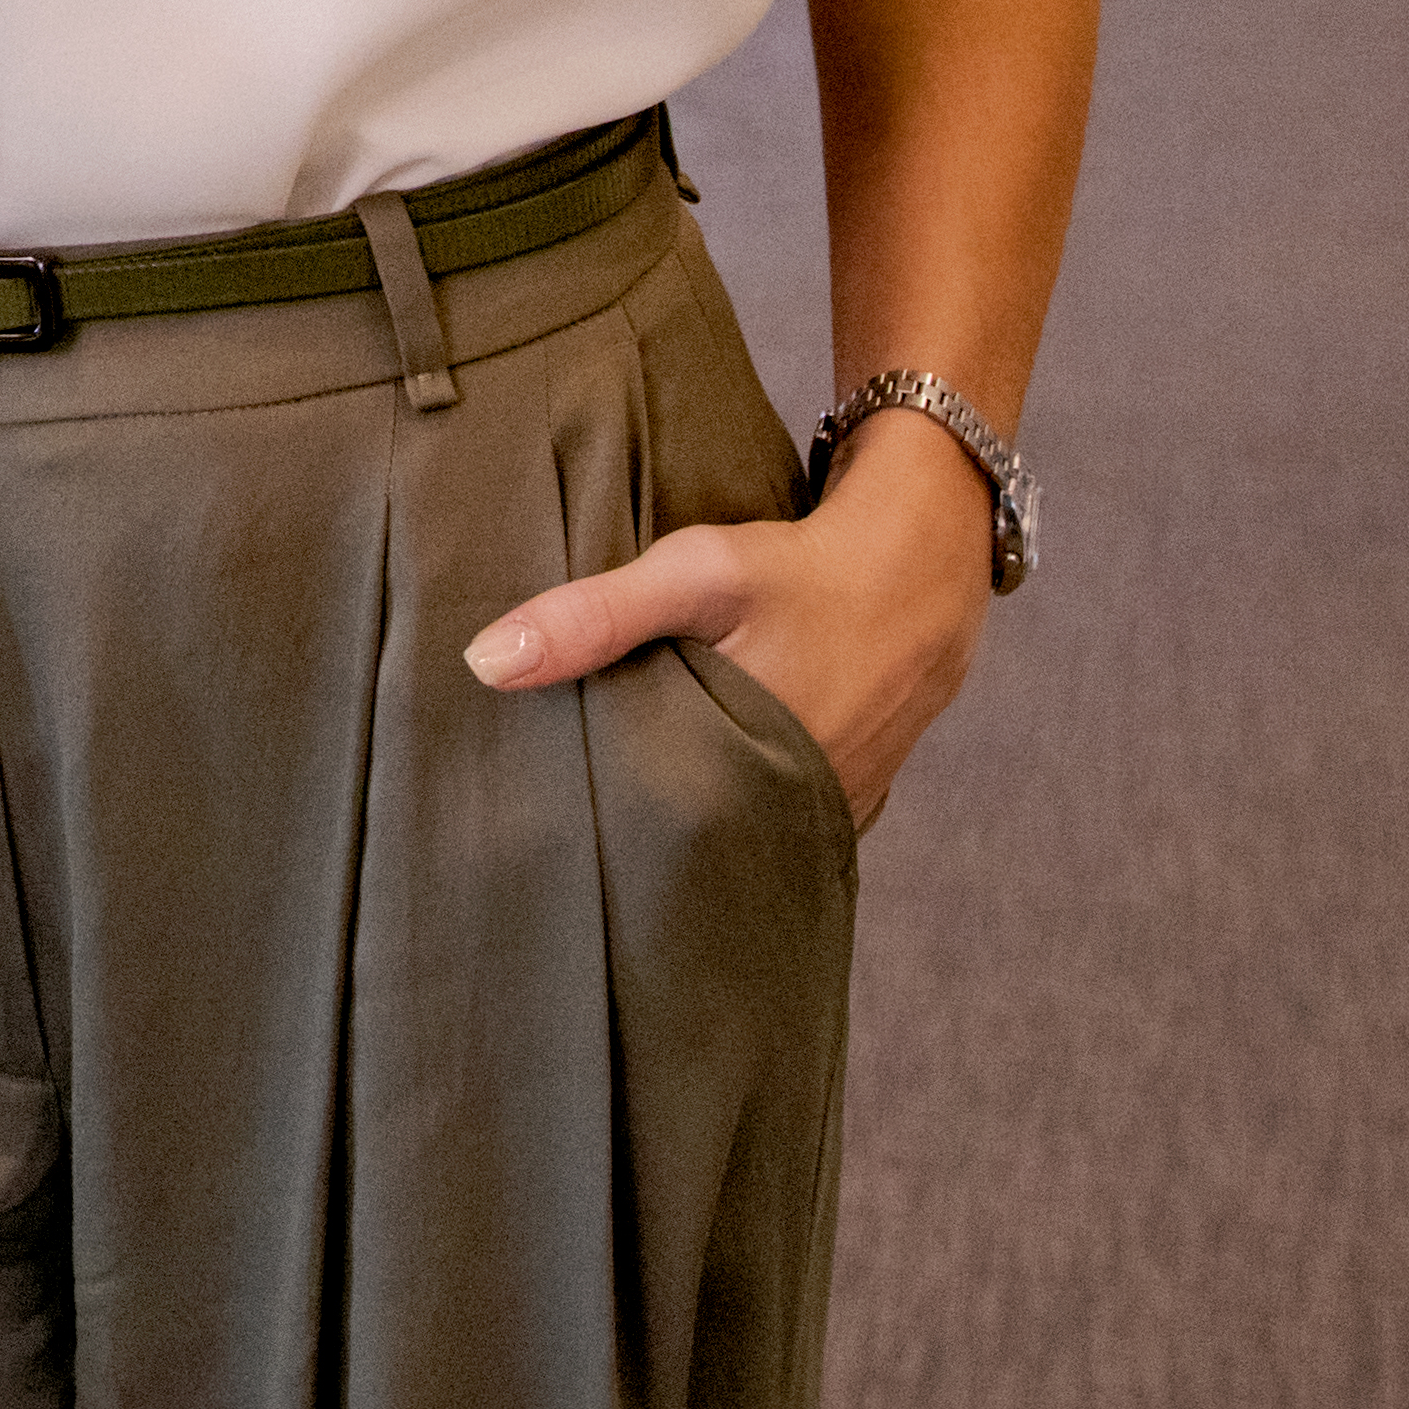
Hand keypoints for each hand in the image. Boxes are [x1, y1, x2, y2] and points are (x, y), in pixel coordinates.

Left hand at [461, 413, 991, 823]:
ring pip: (738, 834)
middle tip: (563, 819)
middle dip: (634, 830)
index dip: (592, 824)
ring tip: (620, 813)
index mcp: (746, 768)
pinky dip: (744, 810)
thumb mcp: (696, 573)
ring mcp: (828, 816)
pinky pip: (780, 824)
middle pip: (690, 840)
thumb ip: (594, 616)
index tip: (534, 818)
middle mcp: (792, 809)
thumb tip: (485, 663)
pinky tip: (700, 792)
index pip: (645, 828)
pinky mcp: (850, 806)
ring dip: (691, 821)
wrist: (922, 571)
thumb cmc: (801, 569)